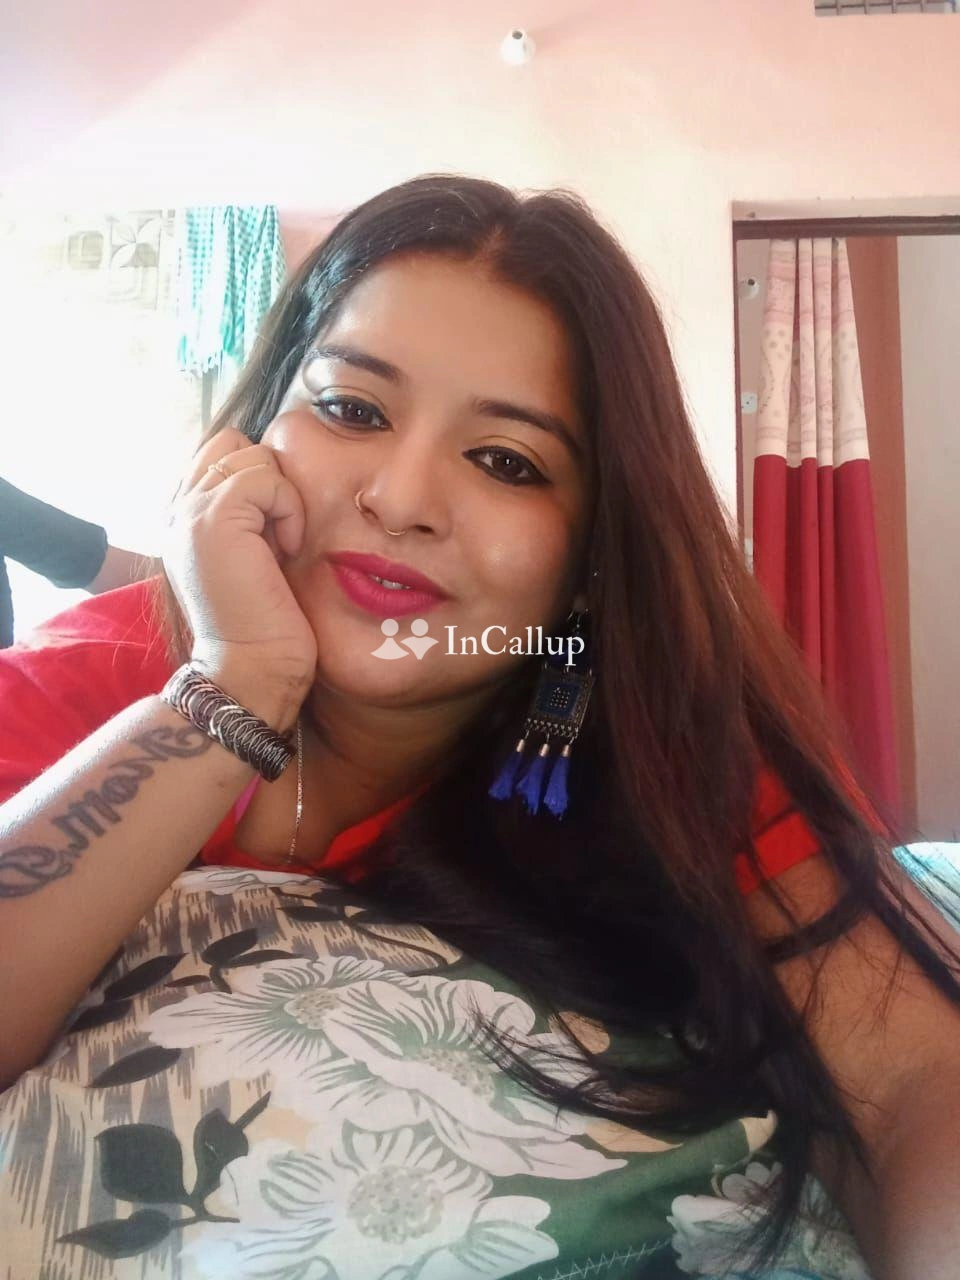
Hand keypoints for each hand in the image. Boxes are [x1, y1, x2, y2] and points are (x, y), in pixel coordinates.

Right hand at [163, 427, 316, 725]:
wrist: (250, 670)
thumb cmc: (266, 624)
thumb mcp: (253, 556)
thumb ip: (249, 514)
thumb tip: (279, 473)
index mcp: (181, 517)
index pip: (220, 453)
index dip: (257, 478)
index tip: (271, 532)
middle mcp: (176, 510)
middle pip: (232, 444)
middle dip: (267, 479)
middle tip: (277, 535)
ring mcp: (190, 512)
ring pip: (250, 455)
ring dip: (280, 496)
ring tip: (280, 545)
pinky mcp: (215, 518)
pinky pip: (266, 476)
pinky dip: (288, 508)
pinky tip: (287, 549)